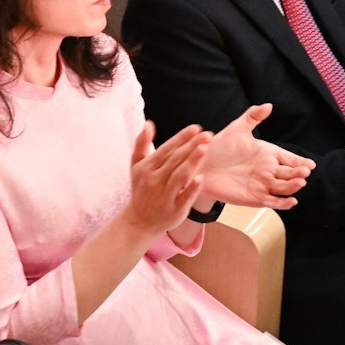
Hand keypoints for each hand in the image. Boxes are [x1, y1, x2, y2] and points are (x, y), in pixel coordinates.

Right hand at [122, 121, 210, 239]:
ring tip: (204, 149)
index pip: (166, 149)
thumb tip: (149, 124)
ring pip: (179, 177)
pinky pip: (184, 197)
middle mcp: (154, 181)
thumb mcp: (136, 165)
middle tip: (207, 135)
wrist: (140, 221)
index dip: (181, 138)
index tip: (195, 128)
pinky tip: (201, 177)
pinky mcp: (174, 211)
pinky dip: (191, 188)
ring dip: (192, 162)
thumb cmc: (141, 188)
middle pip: (175, 160)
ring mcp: (164, 197)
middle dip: (191, 146)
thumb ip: (141, 143)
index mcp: (146, 168)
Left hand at [202, 103, 312, 209]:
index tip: (311, 164)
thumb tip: (268, 105)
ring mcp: (263, 185)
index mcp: (267, 153)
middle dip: (298, 173)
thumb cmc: (219, 147)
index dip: (300, 161)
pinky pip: (272, 201)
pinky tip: (291, 201)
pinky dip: (283, 203)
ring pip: (283, 187)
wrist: (201, 166)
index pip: (289, 158)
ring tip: (300, 183)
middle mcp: (268, 170)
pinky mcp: (255, 198)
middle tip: (305, 172)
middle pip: (289, 173)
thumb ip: (252, 117)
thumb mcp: (236, 129)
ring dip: (292, 186)